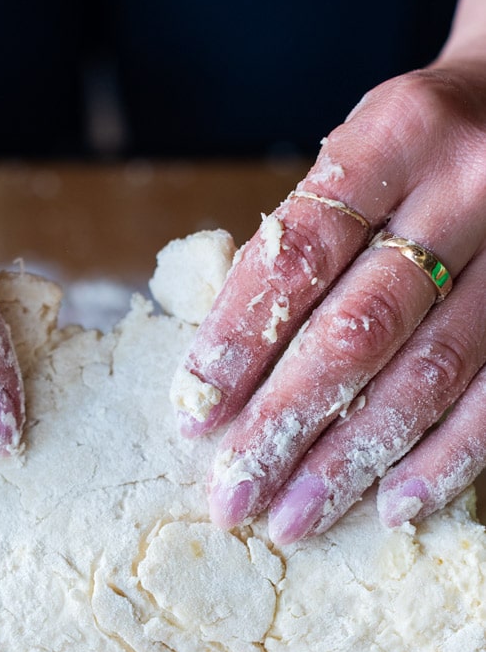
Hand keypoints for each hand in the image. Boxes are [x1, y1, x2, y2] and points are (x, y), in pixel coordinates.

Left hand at [172, 57, 485, 542]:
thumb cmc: (420, 145)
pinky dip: (444, 460)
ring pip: (429, 373)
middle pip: (361, 328)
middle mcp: (470, 185)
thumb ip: (307, 240)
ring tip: (294, 517)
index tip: (193, 413)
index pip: (301, 251)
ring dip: (352, 460)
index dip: (241, 339)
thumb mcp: (360, 155)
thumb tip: (225, 373)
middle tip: (232, 493)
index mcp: (398, 133)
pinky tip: (391, 505)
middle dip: (285, 423)